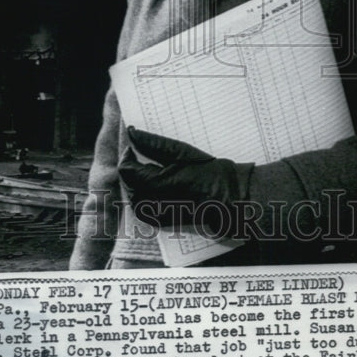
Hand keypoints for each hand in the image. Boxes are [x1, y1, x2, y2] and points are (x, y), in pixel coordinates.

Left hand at [119, 126, 253, 229]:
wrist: (230, 198)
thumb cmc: (210, 173)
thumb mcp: (182, 152)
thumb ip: (154, 144)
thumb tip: (132, 133)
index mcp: (158, 184)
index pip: (126, 170)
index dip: (127, 156)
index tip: (134, 147)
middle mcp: (155, 204)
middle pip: (128, 185)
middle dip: (130, 170)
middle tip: (141, 157)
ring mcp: (158, 216)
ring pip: (133, 199)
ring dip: (134, 183)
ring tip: (146, 170)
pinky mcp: (163, 223)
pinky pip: (142, 210)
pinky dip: (141, 197)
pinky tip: (152, 186)